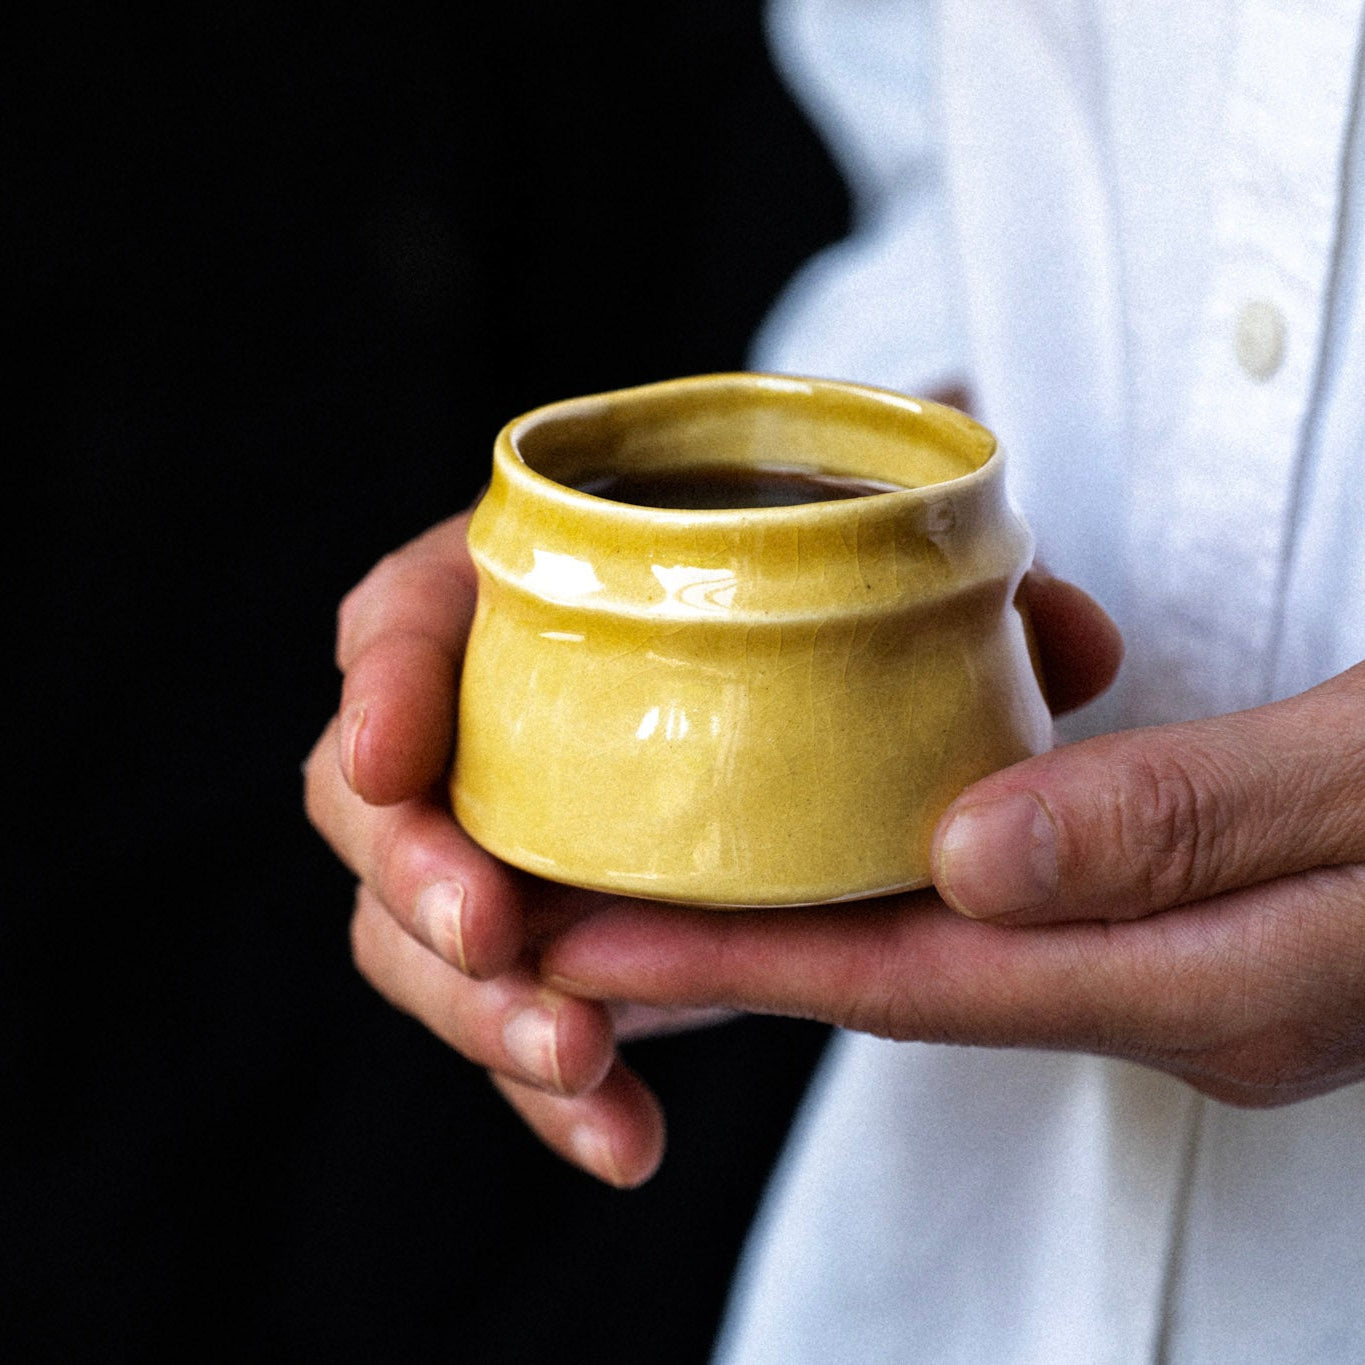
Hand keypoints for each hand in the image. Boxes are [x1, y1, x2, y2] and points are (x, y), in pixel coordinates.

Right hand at [305, 509, 1121, 1184]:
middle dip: (412, 876)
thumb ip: (971, 604)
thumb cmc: (820, 624)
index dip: (383, 679)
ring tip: (578, 1061)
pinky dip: (559, 1092)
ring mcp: (516, 844)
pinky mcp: (557, 944)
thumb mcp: (891, 592)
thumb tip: (1072, 642)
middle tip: (494, 938)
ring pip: (423, 935)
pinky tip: (626, 1141)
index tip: (391, 760)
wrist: (811, 717)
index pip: (408, 612)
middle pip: (378, 800)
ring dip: (477, 1010)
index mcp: (538, 601)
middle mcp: (498, 727)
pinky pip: (520, 1020)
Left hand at [542, 663, 1364, 1114]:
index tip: (588, 936)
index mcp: (1219, 973)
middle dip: (727, 966)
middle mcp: (1181, 994)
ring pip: (943, 961)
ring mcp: (1191, 968)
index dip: (747, 959)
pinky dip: (890, 901)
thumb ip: (1190, 822)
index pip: (926, 975)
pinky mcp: (1194, 920)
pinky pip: (1002, 927)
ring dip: (791, 933)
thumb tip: (966, 864)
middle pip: (906, 986)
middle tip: (560, 927)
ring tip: (643, 898)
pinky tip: (826, 862)